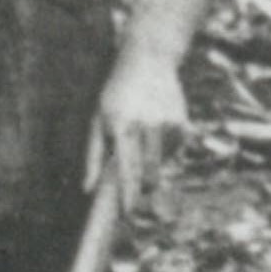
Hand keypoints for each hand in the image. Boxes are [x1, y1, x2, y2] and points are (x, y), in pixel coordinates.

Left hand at [91, 55, 188, 214]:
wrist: (148, 59)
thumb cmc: (116, 94)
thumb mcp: (97, 118)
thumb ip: (93, 155)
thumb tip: (88, 188)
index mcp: (121, 125)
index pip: (126, 168)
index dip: (128, 193)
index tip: (128, 212)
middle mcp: (146, 125)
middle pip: (149, 171)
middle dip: (144, 184)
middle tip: (141, 186)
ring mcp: (167, 123)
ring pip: (161, 161)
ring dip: (153, 161)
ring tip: (144, 136)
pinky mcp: (182, 122)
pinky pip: (174, 148)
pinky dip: (165, 145)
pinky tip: (157, 125)